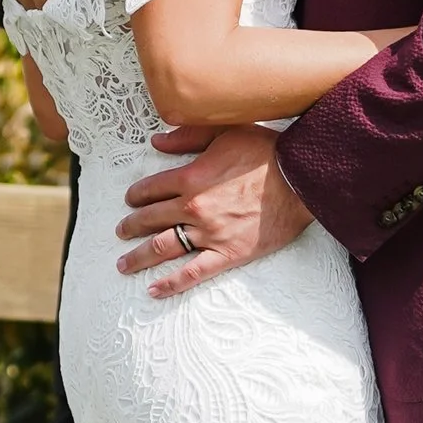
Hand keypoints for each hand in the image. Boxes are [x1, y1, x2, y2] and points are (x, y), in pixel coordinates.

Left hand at [117, 122, 312, 295]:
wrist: (300, 179)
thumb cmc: (266, 152)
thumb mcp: (225, 132)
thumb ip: (187, 136)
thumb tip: (156, 142)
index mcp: (190, 177)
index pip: (150, 189)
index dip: (136, 195)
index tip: (131, 200)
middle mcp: (193, 207)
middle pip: (150, 219)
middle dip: (131, 226)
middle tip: (121, 231)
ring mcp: (209, 234)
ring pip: (163, 248)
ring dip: (139, 257)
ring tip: (124, 264)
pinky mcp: (227, 254)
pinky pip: (192, 273)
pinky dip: (171, 284)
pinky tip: (153, 290)